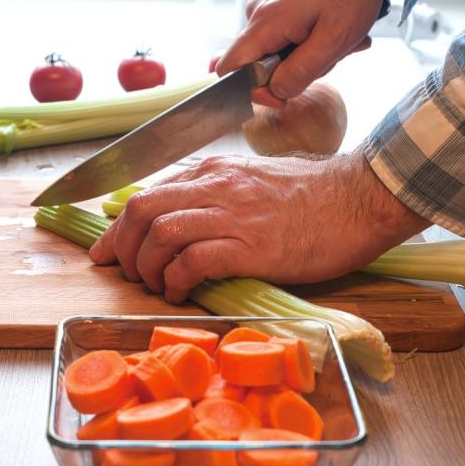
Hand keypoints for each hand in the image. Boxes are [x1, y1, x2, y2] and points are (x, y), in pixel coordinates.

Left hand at [89, 153, 428, 302]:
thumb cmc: (313, 196)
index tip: (104, 252)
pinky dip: (175, 280)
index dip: (116, 228)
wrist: (360, 198)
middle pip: (141, 210)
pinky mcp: (252, 246)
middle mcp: (215, 187)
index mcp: (213, 172)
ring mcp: (233, 215)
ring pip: (160, 233)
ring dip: (146, 267)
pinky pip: (193, 261)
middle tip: (126, 274)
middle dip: (121, 247)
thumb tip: (185, 219)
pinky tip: (180, 293)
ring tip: (155, 286)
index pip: (146, 194)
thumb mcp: (254, 181)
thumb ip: (216, 194)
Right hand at [215, 0, 392, 106]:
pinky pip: (283, 37)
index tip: (283, 96)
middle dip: (292, 72)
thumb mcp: (334, 40)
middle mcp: (257, 13)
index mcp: (265, 23)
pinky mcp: (277, 5)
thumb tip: (274, 93)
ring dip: (306, 56)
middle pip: (256, 65)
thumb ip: (300, 72)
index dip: (251, 91)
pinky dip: (308, 42)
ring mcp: (266, 7)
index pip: (229, 69)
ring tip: (336, 42)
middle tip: (327, 59)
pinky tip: (330, 32)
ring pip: (275, 53)